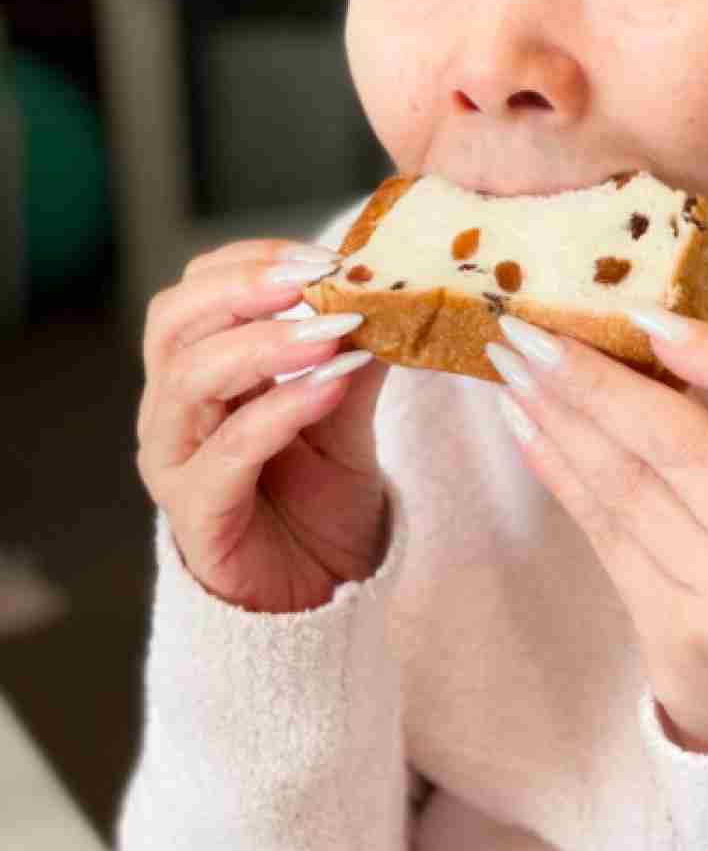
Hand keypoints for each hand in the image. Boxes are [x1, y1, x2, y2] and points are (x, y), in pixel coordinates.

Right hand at [136, 239, 389, 613]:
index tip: (324, 254)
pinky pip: (227, 451)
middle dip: (244, 289)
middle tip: (315, 277)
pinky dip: (280, 409)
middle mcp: (173, 409)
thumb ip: (355, 353)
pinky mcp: (196, 514)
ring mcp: (176, 461)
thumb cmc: (318, 501)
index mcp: (201, 372)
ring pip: (190, 378)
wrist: (317, 596)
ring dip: (265, 344)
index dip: (252, 261)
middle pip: (175, 321)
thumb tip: (392, 289)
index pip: (198, 290)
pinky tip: (330, 386)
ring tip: (331, 331)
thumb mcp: (344, 411)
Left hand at [485, 310, 707, 753]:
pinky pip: (604, 534)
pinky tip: (525, 426)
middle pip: (681, 441)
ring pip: (627, 485)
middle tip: (526, 328)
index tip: (648, 320)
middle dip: (592, 377)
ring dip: (558, 415)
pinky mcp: (676, 637)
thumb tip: (653, 335)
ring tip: (511, 365)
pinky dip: (560, 472)